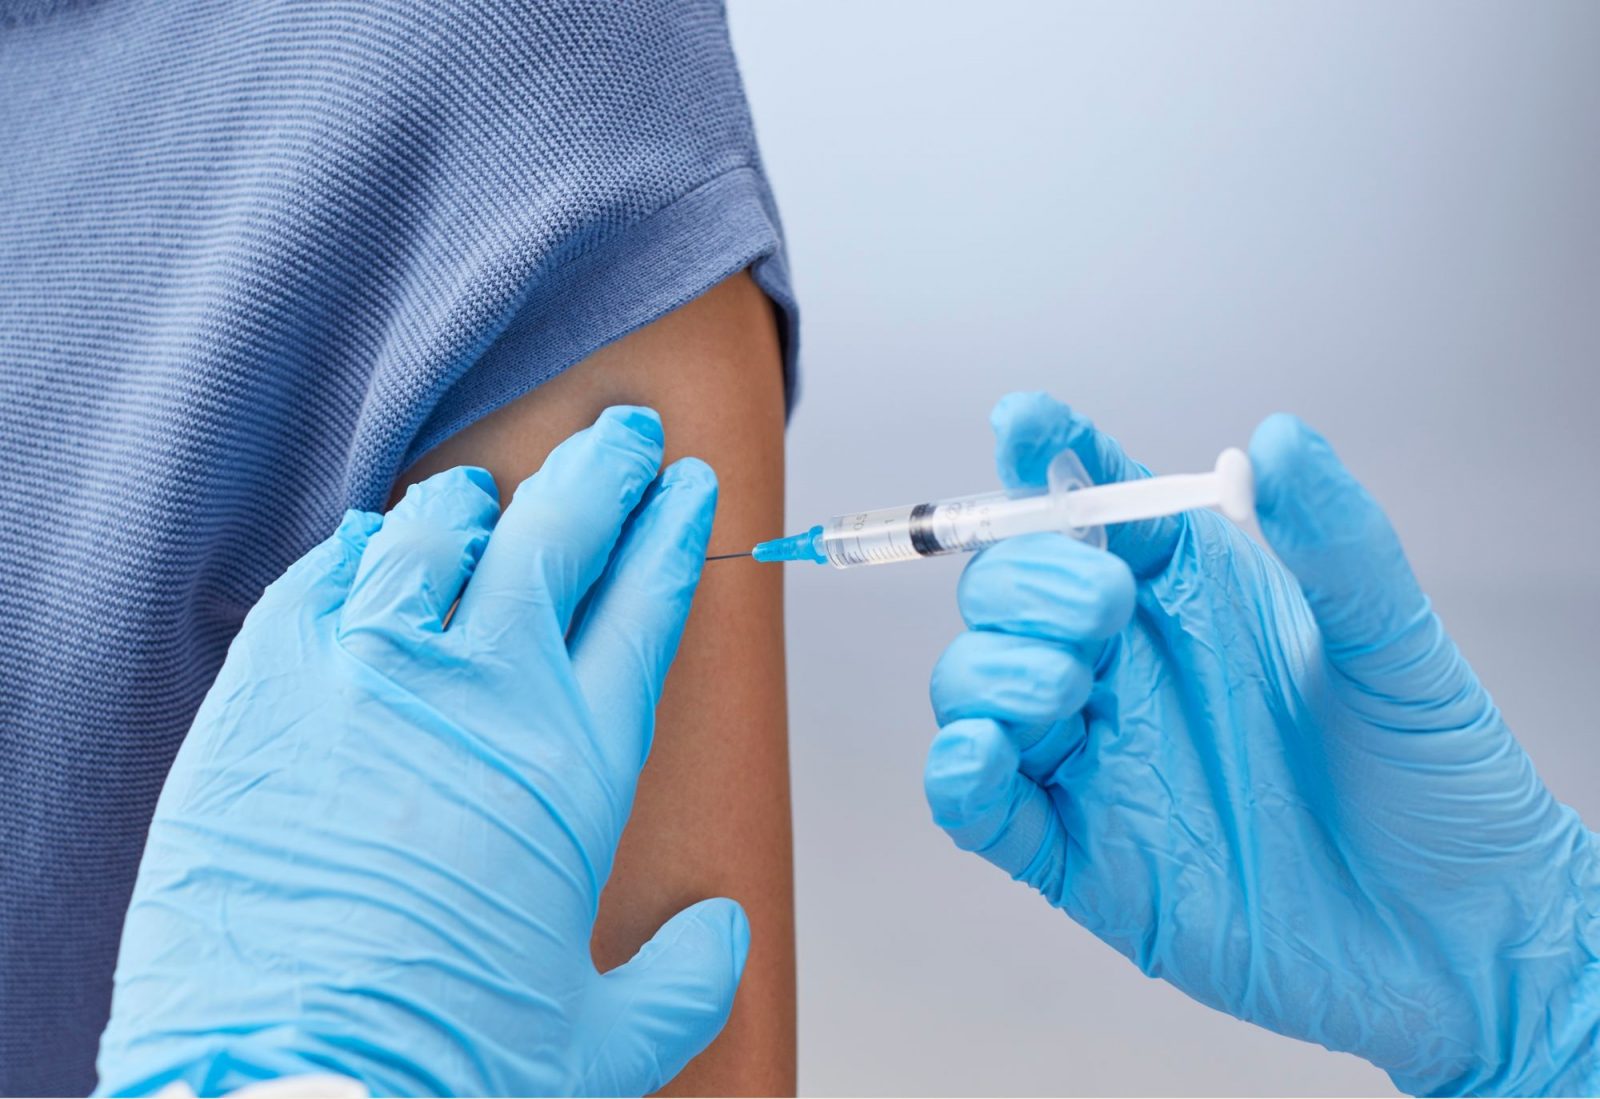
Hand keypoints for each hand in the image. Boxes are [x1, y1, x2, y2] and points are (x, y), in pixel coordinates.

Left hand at [95, 407, 746, 1096]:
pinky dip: (359, 551)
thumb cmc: (444, 1067)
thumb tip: (721, 941)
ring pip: (436, 532)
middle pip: (559, 534)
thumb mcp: (601, 1038)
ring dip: (480, 501)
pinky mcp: (267, 692)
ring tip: (493, 491)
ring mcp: (367, 677)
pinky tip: (371, 545)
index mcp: (576, 758)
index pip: (646, 600)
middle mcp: (482, 691)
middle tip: (625, 439)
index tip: (688, 488)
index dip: (674, 530)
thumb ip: (681, 977)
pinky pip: (324, 578)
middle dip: (605, 471)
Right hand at [925, 393, 1599, 1094]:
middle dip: (1027, 580)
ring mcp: (1092, 758)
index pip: (1091, 506)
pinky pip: (976, 804)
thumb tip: (1278, 437)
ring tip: (1068, 689)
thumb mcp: (1394, 644)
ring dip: (993, 668)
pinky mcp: (1074, 850)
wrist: (1456, 935)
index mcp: (1189, 599)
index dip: (1047, 459)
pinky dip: (958, 771)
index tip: (1025, 425)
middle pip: (1008, 588)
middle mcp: (1124, 667)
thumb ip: (1336, 541)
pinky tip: (984, 755)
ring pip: (974, 683)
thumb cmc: (1435, 780)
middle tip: (1105, 609)